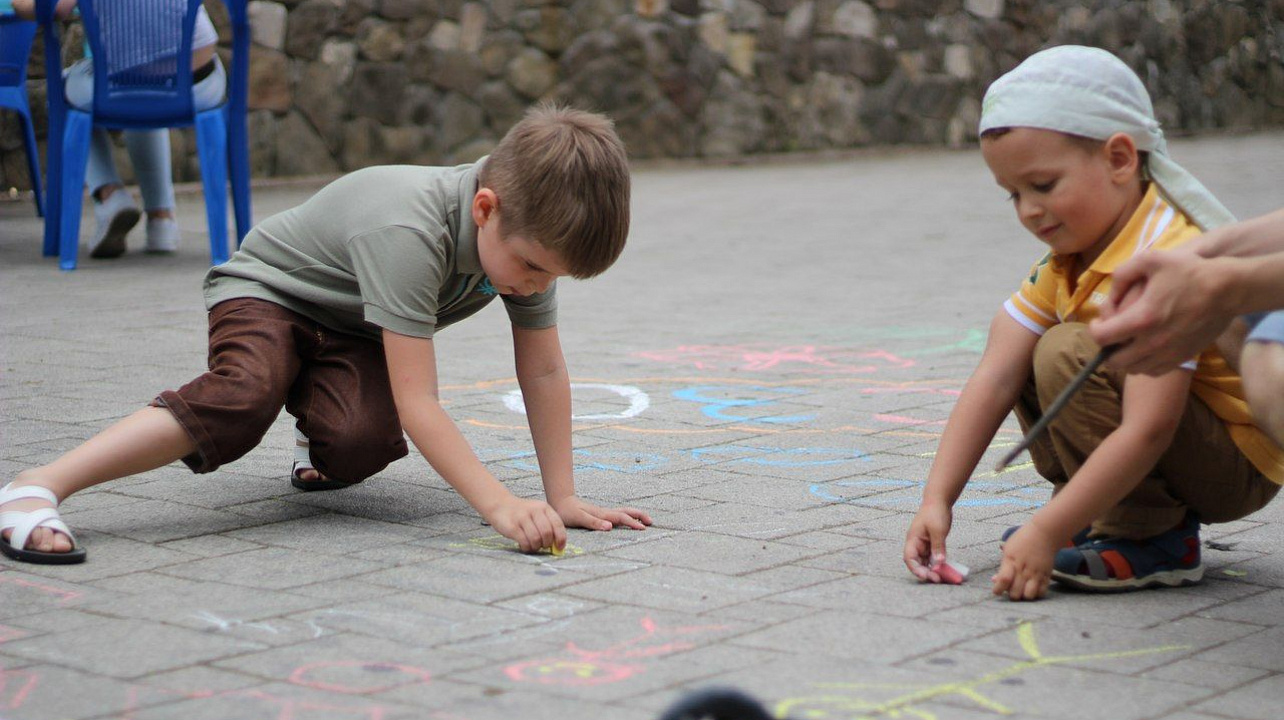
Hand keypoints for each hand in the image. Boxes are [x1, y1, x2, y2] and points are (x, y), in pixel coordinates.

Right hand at [486, 497, 566, 552]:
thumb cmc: (523, 514)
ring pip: (536, 539)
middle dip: (547, 544)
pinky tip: (525, 545)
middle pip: (547, 533)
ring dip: (536, 547)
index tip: (559, 547)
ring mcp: (522, 518)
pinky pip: (524, 542)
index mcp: (544, 507)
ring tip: (533, 546)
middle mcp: (534, 510)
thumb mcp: (538, 514)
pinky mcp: (512, 527)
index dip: (560, 538)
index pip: (557, 524)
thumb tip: (558, 547)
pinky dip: (527, 547)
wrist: (501, 506)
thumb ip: (549, 527)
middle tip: (542, 546)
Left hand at [552, 495, 650, 530]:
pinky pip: (617, 515)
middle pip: (626, 512)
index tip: (643, 529)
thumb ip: (594, 523)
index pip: (621, 518)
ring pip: (623, 513)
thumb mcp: (579, 519)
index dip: (633, 523)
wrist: (560, 502)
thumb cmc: (568, 512)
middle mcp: (605, 513)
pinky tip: (626, 521)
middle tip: (651, 522)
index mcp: (602, 514)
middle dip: (639, 516)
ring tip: (644, 521)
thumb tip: (610, 527)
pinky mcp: (600, 515)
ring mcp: (603, 513)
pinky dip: (626, 517)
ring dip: (635, 515)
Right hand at [904, 501, 951, 582]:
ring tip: (943, 577)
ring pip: (925, 562)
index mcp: (913, 539)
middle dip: (926, 572)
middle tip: (938, 579)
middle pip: (917, 563)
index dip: (915, 569)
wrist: (939, 501)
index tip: (925, 576)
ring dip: (932, 569)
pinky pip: (933, 557)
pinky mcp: (931, 544)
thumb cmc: (935, 512)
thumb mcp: (938, 530)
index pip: (909, 558)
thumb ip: (938, 547)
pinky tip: (945, 569)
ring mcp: (924, 545)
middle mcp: (916, 544)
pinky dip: (937, 564)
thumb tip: (939, 562)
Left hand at [990, 523, 1057, 600]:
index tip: (996, 591)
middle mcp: (1024, 569)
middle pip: (1016, 592)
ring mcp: (1037, 573)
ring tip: (1022, 590)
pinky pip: (1042, 592)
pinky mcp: (1047, 575)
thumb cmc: (1023, 540)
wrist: (1044, 534)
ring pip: (1029, 596)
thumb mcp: (1008, 550)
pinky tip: (1032, 588)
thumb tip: (994, 580)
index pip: (1003, 580)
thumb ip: (1002, 567)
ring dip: (1024, 596)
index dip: (998, 589)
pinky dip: (1036, 594)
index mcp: (1011, 561)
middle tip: (1010, 590)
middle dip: (1011, 595)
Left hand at [1089, 249, 1233, 374]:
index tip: (1098, 322)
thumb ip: (1122, 275)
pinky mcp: (1182, 358)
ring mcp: (1169, 353)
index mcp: (1141, 319)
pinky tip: (1144, 349)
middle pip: (1114, 361)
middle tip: (1111, 335)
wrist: (1228, 289)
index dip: (1093, 329)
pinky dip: (1143, 364)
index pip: (1101, 337)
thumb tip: (1108, 296)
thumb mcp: (1150, 260)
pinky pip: (1153, 371)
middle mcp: (1153, 343)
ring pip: (1133, 370)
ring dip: (1124, 358)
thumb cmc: (1189, 271)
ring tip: (1126, 342)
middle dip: (1106, 348)